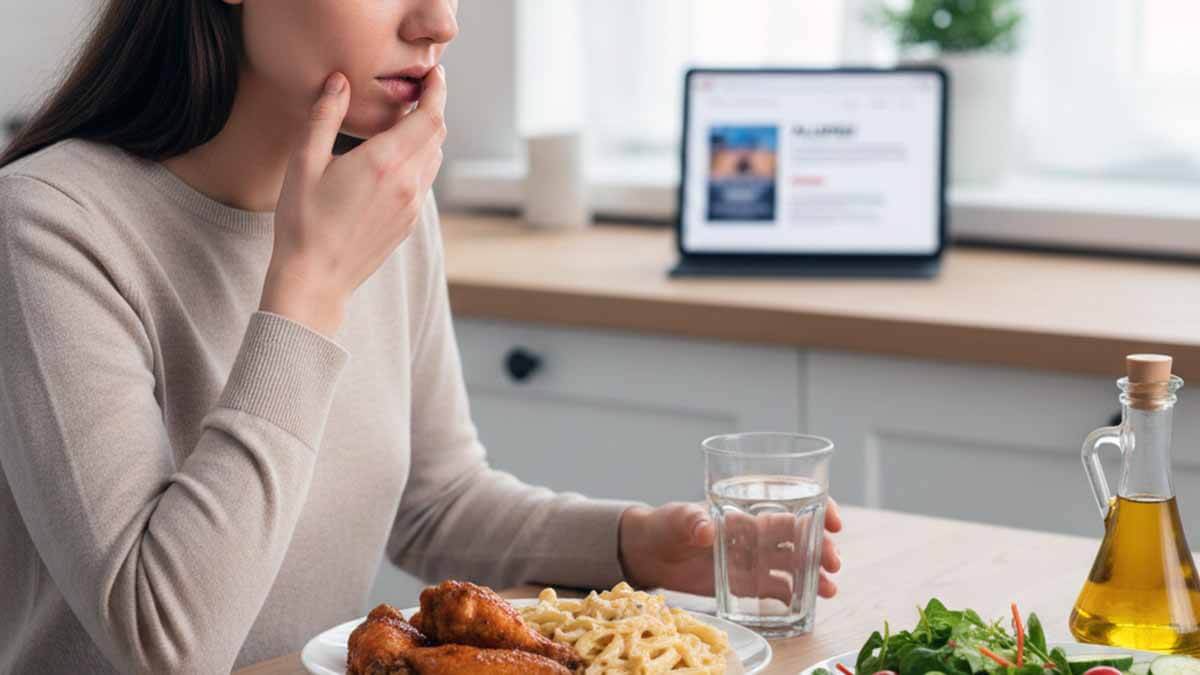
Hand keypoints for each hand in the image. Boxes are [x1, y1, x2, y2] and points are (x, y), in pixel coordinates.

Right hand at [261, 67, 447, 335]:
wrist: (315, 278)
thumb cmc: (302, 221)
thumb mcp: (304, 162)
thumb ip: (324, 116)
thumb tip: (339, 80)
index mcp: (384, 163)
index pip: (429, 116)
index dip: (436, 90)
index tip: (432, 73)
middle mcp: (408, 183)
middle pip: (437, 134)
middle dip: (431, 108)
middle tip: (417, 90)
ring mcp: (412, 206)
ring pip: (433, 158)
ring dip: (426, 135)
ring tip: (404, 121)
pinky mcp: (409, 222)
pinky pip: (425, 181)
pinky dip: (419, 160)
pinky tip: (394, 159)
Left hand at [617, 498, 842, 600]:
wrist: (650, 554)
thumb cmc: (665, 525)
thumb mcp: (677, 519)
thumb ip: (692, 522)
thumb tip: (706, 529)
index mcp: (747, 512)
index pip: (791, 505)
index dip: (818, 508)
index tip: (833, 520)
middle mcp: (756, 535)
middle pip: (800, 538)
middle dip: (822, 547)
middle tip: (834, 563)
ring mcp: (753, 560)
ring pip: (794, 566)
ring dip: (815, 576)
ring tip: (828, 590)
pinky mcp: (744, 584)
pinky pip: (775, 590)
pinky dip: (792, 597)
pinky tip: (805, 608)